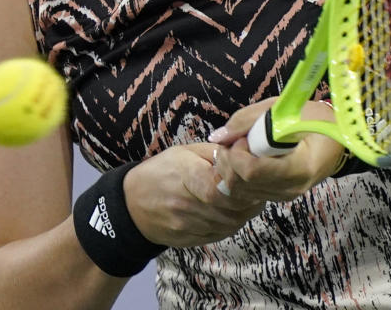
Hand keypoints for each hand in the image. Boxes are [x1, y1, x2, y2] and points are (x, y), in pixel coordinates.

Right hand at [123, 143, 266, 247]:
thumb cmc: (161, 171)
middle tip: (259, 191)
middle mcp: (185, 204)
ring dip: (244, 214)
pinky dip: (231, 224)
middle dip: (250, 202)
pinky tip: (233, 213)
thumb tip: (244, 151)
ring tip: (249, 201)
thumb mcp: (184, 152)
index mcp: (185, 175)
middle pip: (230, 210)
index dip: (241, 187)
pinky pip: (219, 235)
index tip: (252, 180)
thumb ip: (215, 152)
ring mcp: (186, 225)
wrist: (131, 203)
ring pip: (228, 225)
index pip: (220, 189)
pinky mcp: (187, 240)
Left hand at [208, 99, 344, 200]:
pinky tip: (246, 157)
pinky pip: (247, 191)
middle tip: (236, 140)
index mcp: (300, 167)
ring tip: (241, 146)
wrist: (338, 137)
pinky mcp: (279, 196)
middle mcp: (292, 188)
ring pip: (240, 191)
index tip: (242, 137)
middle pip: (242, 185)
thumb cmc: (315, 119)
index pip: (252, 172)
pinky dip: (238, 174)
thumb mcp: (284, 108)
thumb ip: (248, 120)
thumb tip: (218, 137)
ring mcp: (285, 195)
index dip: (238, 153)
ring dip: (230, 167)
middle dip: (228, 160)